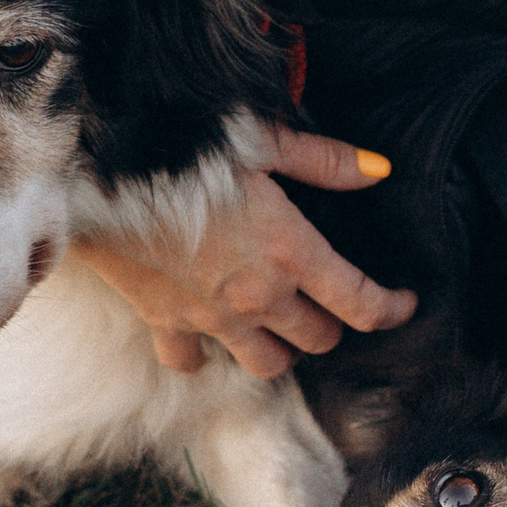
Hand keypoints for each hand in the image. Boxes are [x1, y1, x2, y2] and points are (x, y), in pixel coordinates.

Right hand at [71, 125, 417, 377]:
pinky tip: (210, 336)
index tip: (405, 303)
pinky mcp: (166, 322)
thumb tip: (379, 169)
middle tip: (328, 303)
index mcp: (291, 252)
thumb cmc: (185, 147)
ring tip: (278, 327)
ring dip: (280, 350)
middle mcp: (258, 296)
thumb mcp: (262, 140)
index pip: (361, 303)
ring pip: (266, 366)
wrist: (101, 171)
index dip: (393, 309)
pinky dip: (204, 357)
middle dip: (332, 325)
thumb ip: (326, 161)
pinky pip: (192, 364)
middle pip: (318, 340)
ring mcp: (212, 317)